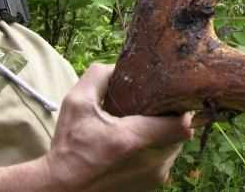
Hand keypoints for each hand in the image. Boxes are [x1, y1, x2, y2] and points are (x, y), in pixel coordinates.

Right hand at [44, 63, 191, 191]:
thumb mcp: (77, 103)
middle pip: (182, 133)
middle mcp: (149, 162)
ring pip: (176, 147)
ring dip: (165, 133)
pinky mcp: (151, 188)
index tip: (168, 97)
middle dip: (171, 117)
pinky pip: (166, 161)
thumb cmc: (69, 147)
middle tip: (154, 107)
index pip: (182, 124)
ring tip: (145, 125)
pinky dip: (158, 150)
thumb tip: (119, 65)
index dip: (182, 108)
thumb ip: (99, 76)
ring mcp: (153, 178)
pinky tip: (139, 143)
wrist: (62, 189)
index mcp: (132, 140)